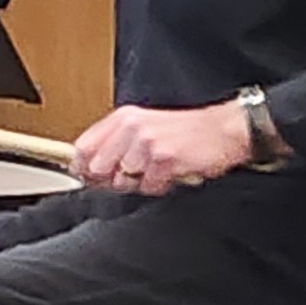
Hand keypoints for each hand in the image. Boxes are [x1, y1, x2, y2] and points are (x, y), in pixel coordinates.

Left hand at [73, 101, 253, 195]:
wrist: (223, 131)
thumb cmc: (185, 132)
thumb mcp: (143, 128)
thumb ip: (114, 144)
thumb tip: (87, 170)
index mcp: (122, 118)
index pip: (83, 147)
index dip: (83, 167)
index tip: (88, 177)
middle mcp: (131, 127)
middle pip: (99, 168)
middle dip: (112, 179)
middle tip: (133, 176)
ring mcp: (147, 142)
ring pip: (124, 180)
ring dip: (141, 183)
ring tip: (157, 171)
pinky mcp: (164, 157)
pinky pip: (148, 185)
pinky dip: (159, 186)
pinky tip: (170, 173)